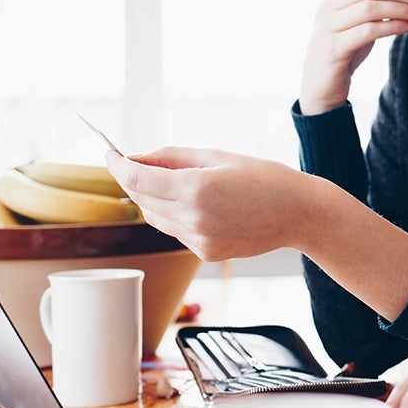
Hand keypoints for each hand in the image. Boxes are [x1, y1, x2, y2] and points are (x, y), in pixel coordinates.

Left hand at [105, 147, 318, 262]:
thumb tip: (134, 158)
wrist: (298, 213)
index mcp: (196, 187)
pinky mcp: (205, 253)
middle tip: (140, 162)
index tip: (109, 154)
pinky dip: (175, 215)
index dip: (117, 165)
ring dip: (153, 199)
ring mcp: (198, 240)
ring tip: (181, 184)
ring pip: (153, 217)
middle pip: (141, 198)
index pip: (137, 178)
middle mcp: (193, 217)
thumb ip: (172, 156)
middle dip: (134, 179)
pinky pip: (174, 231)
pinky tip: (202, 206)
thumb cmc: (263, 177)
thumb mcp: (217, 155)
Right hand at [298, 0, 407, 114]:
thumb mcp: (358, 20)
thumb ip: (372, 2)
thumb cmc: (345, 48)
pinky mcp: (335, 46)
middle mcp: (329, 5)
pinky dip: (395, 26)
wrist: (322, 86)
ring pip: (372, 7)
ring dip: (404, 9)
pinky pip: (370, 30)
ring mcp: (329, 26)